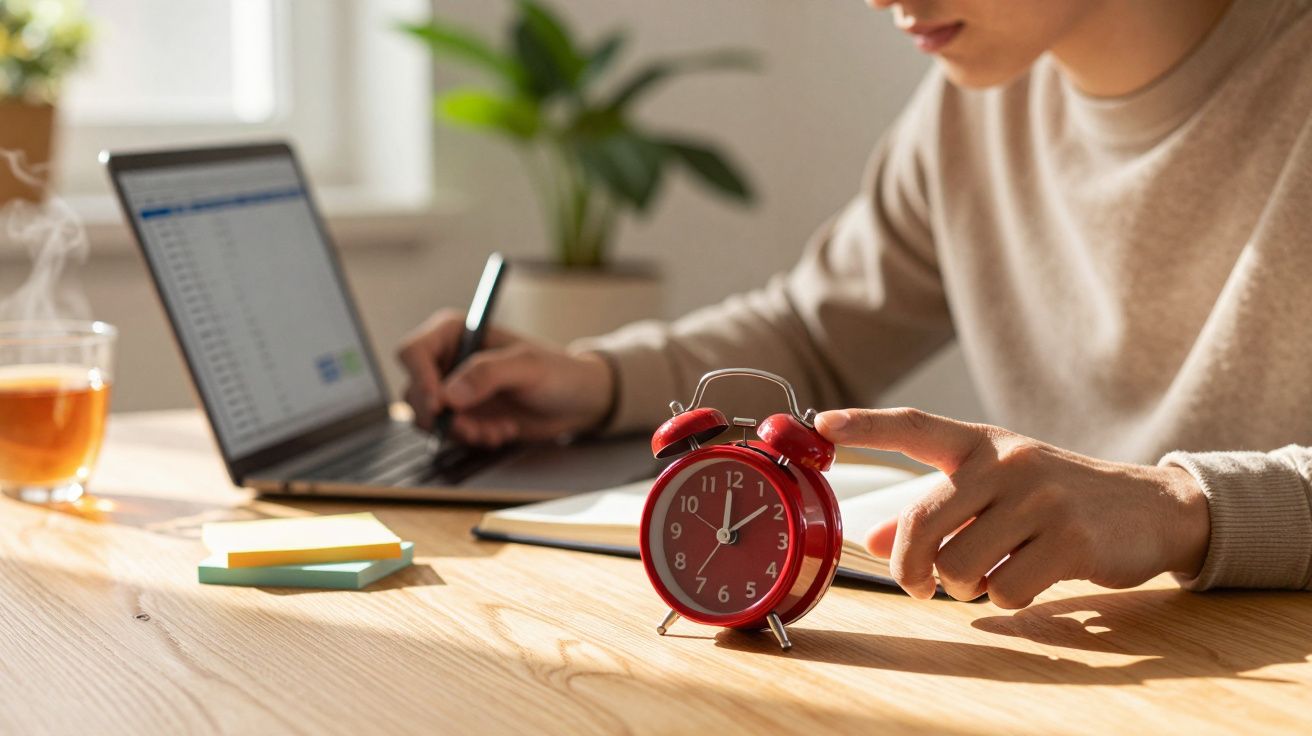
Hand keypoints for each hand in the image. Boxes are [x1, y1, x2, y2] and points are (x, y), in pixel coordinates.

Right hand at [395, 309, 614, 446]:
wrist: (578, 402)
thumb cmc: (559, 372)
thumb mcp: (528, 367)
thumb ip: (488, 374)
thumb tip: (449, 395)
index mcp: (457, 333)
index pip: (414, 352)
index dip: (419, 378)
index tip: (439, 403)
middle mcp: (449, 360)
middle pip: (413, 390)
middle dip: (439, 416)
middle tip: (469, 427)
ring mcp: (454, 390)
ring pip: (428, 418)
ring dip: (459, 431)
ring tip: (494, 429)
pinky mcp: (464, 416)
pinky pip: (449, 434)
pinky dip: (472, 438)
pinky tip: (501, 431)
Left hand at [814, 408, 1210, 607]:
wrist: (1151, 509)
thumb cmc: (1056, 500)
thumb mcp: (994, 492)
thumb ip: (933, 511)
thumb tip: (870, 539)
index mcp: (981, 444)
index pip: (913, 425)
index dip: (865, 426)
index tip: (820, 423)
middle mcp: (1007, 463)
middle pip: (920, 521)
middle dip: (909, 568)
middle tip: (919, 586)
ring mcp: (1041, 498)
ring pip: (959, 565)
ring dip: (962, 588)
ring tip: (984, 578)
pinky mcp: (1071, 539)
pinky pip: (1005, 589)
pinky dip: (1005, 599)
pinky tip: (1025, 580)